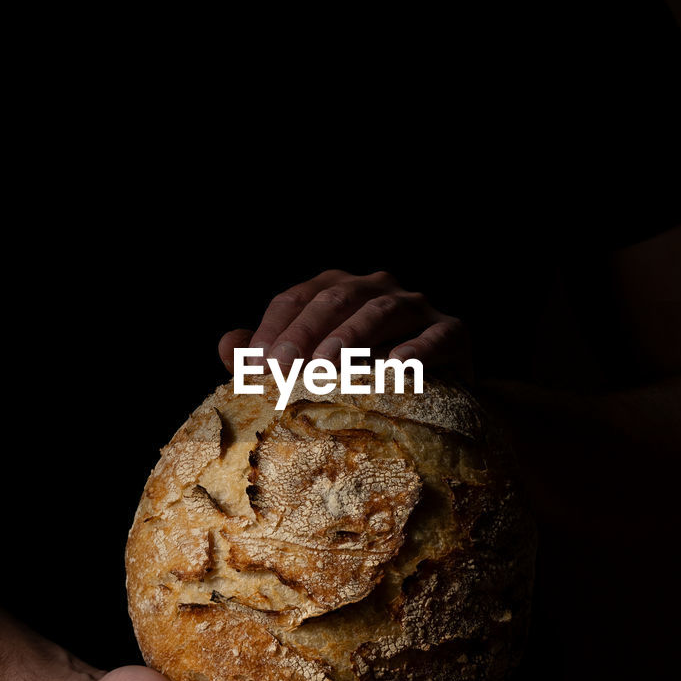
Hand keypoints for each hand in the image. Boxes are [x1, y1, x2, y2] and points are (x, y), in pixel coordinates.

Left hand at [218, 269, 472, 382]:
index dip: (272, 328)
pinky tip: (396, 366)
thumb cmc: (362, 375)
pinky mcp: (453, 331)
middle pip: (336, 298)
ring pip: (382, 310)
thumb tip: (227, 347)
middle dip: (304, 332)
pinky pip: (436, 336)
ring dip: (351, 337)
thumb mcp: (312, 365)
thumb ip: (266, 355)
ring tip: (325, 368)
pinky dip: (416, 349)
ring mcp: (418, 307)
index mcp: (339, 289)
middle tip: (281, 367)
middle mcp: (378, 288)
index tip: (252, 365)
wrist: (435, 392)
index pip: (297, 298)